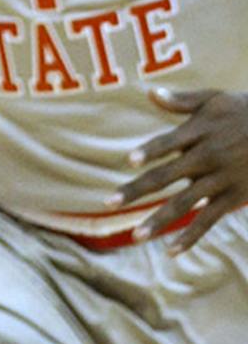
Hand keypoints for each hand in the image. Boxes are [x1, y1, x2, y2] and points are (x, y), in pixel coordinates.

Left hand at [117, 88, 247, 249]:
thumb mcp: (215, 100)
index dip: (150, 151)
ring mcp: (219, 181)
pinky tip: (171, 250)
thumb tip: (150, 93)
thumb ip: (182, 101)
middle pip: (166, 176)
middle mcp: (206, 158)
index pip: (168, 142)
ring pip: (184, 204)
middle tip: (108, 202)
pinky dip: (190, 236)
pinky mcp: (232, 199)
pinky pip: (208, 220)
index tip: (129, 160)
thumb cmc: (244, 112)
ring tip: (136, 236)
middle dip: (136, 190)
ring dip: (158, 220)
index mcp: (198, 132)